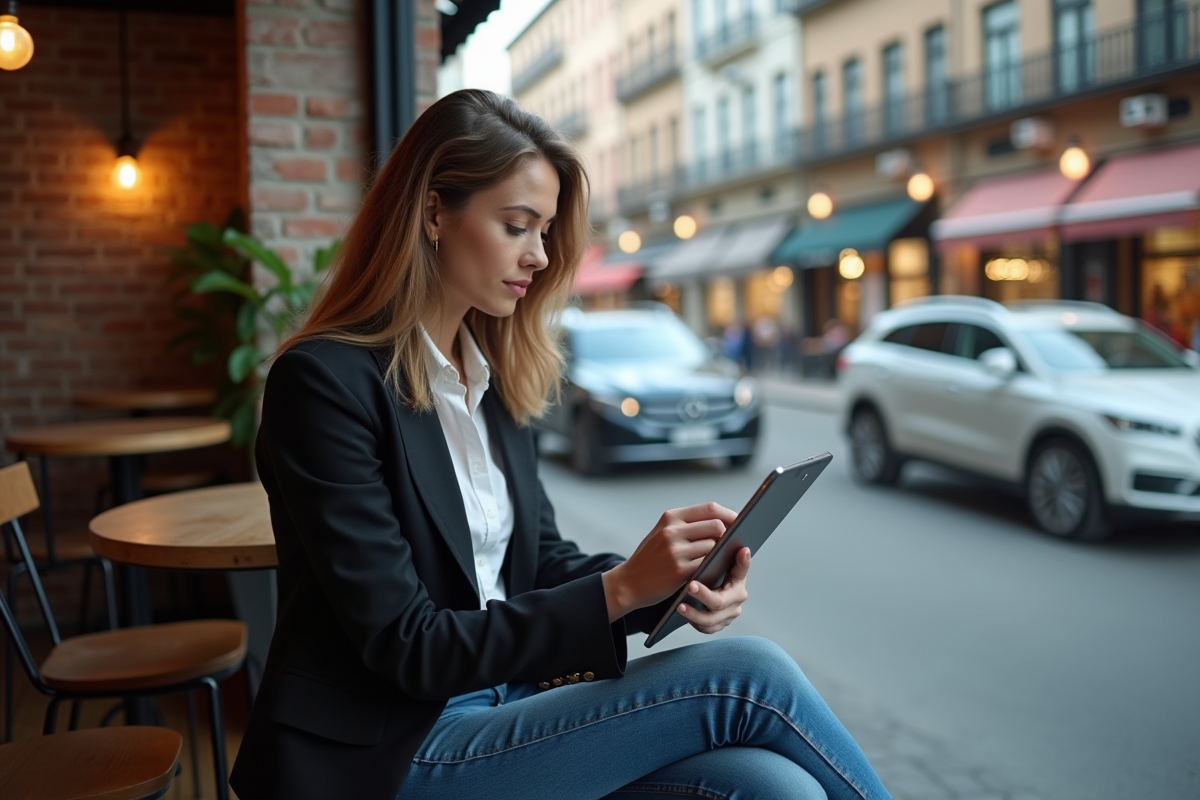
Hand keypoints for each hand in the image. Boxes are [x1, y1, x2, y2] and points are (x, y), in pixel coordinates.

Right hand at [602, 502, 737, 620]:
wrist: (628, 582)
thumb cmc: (651, 558)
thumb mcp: (662, 533)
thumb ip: (688, 525)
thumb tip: (724, 522)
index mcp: (670, 517)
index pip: (710, 508)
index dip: (730, 515)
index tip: (741, 522)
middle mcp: (672, 530)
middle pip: (717, 526)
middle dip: (727, 536)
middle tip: (729, 545)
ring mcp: (675, 551)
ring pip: (714, 546)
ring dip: (720, 554)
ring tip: (720, 558)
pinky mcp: (679, 571)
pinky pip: (707, 565)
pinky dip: (713, 567)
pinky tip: (713, 570)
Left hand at [677, 546, 750, 633]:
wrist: (691, 591)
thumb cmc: (701, 569)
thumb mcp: (707, 558)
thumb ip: (711, 547)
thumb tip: (715, 524)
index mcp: (738, 576)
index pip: (743, 568)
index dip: (743, 562)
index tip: (741, 550)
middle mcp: (737, 595)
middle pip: (722, 600)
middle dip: (706, 595)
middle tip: (691, 586)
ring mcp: (728, 612)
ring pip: (712, 618)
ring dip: (695, 613)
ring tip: (680, 606)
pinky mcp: (717, 624)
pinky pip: (706, 627)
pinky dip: (692, 621)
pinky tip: (680, 612)